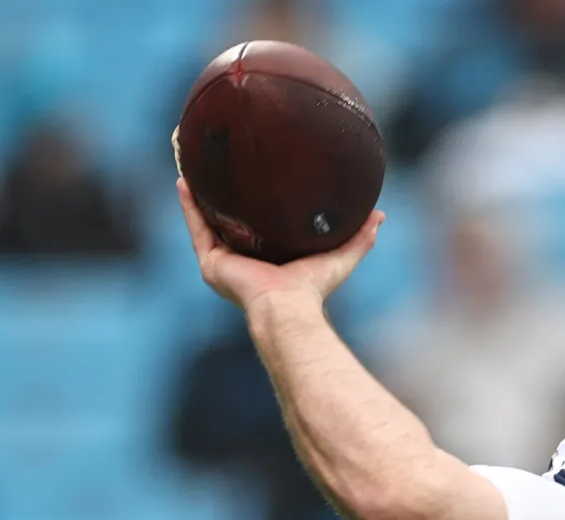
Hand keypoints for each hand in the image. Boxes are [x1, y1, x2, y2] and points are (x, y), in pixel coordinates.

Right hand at [177, 177, 383, 310]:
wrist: (288, 306)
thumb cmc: (314, 288)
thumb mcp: (341, 257)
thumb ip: (360, 238)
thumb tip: (380, 215)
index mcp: (269, 260)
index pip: (260, 229)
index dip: (257, 207)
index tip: (258, 181)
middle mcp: (242, 261)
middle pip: (230, 223)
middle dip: (224, 199)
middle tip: (222, 168)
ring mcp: (224, 263)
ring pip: (207, 223)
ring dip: (200, 197)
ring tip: (197, 167)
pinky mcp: (211, 262)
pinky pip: (196, 227)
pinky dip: (189, 206)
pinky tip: (184, 181)